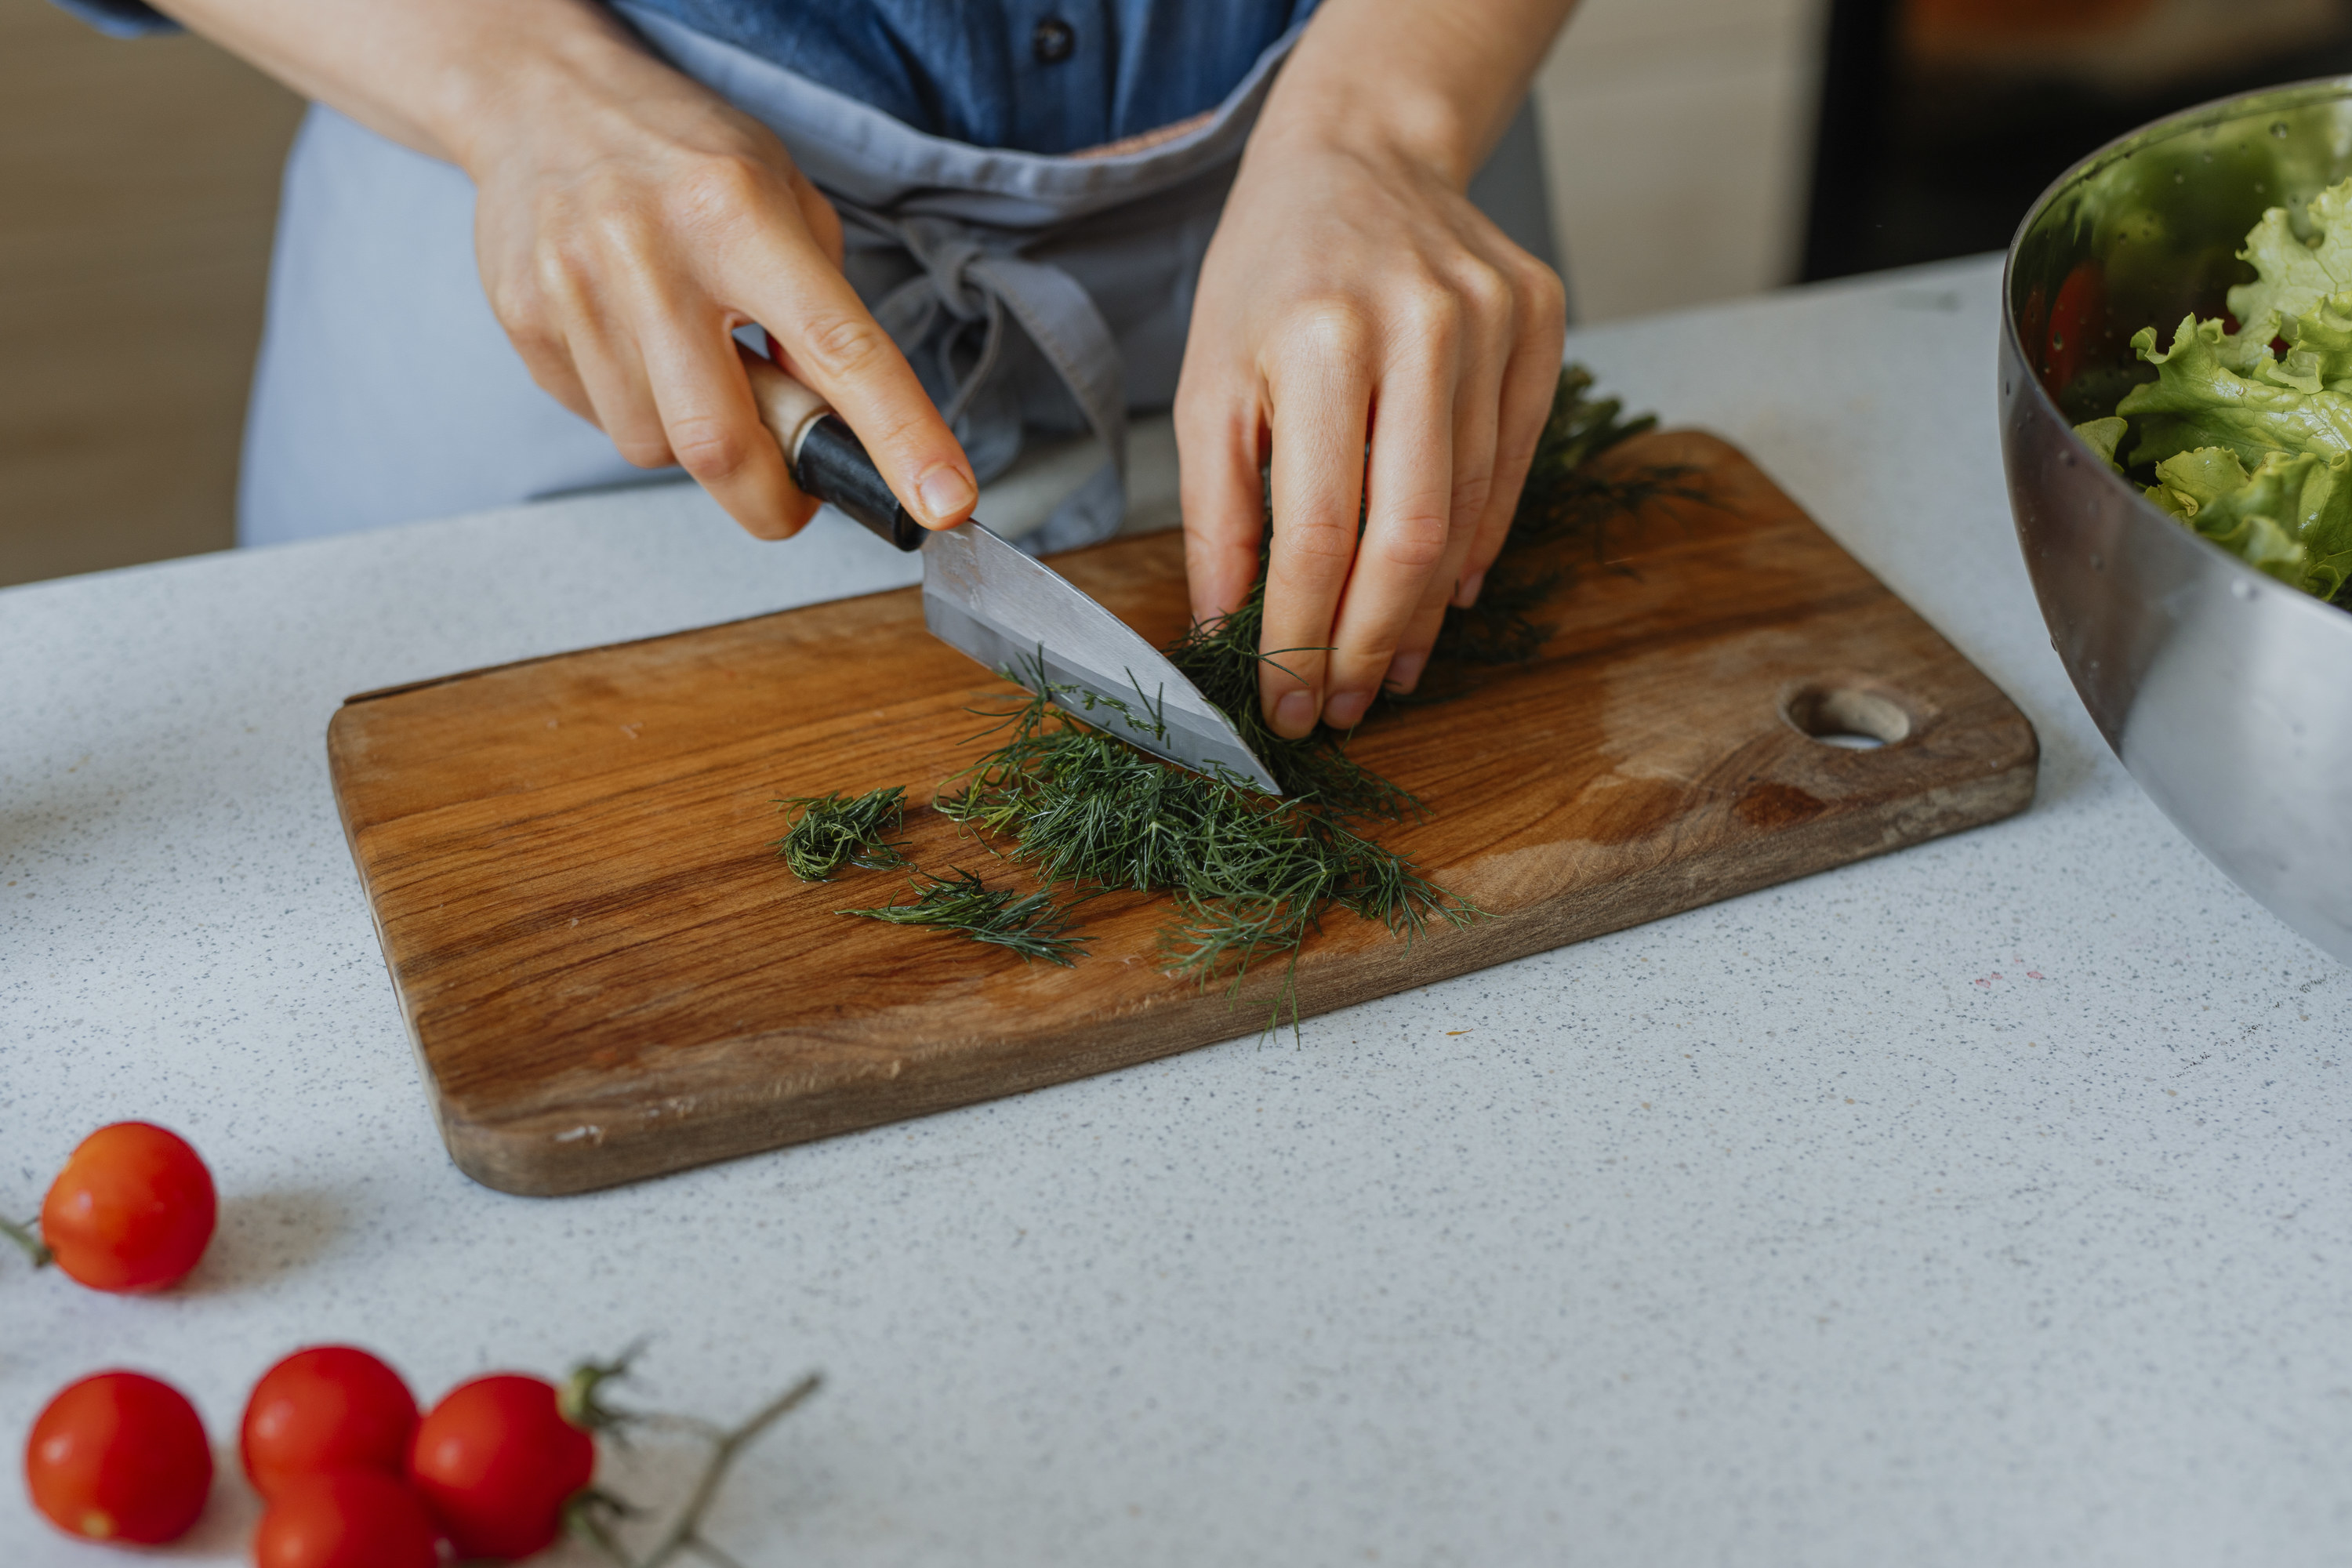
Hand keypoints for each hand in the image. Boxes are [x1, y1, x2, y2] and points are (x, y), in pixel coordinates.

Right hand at [458, 26, 976, 539]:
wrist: (542, 100)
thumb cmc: (683, 156)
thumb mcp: (783, 201)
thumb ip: (821, 313)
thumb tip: (844, 428)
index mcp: (738, 214)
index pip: (839, 348)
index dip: (899, 437)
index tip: (942, 500)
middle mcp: (650, 253)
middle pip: (720, 443)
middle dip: (771, 500)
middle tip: (794, 494)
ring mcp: (575, 290)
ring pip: (656, 447)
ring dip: (695, 443)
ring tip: (696, 368)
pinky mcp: (525, 322)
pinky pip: (601, 423)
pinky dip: (639, 412)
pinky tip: (638, 349)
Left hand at [1174, 3, 1571, 738]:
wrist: (1360, 154)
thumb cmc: (1268, 275)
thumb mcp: (1208, 383)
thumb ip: (1218, 512)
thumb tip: (1230, 632)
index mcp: (1318, 338)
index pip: (1316, 532)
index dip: (1299, 637)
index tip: (1284, 704)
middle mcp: (1419, 325)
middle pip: (1408, 537)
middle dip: (1367, 645)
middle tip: (1339, 707)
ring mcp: (1494, 322)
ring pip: (1467, 514)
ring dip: (1419, 614)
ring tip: (1380, 671)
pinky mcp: (1540, 324)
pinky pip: (1510, 470)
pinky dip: (1471, 548)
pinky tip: (1436, 598)